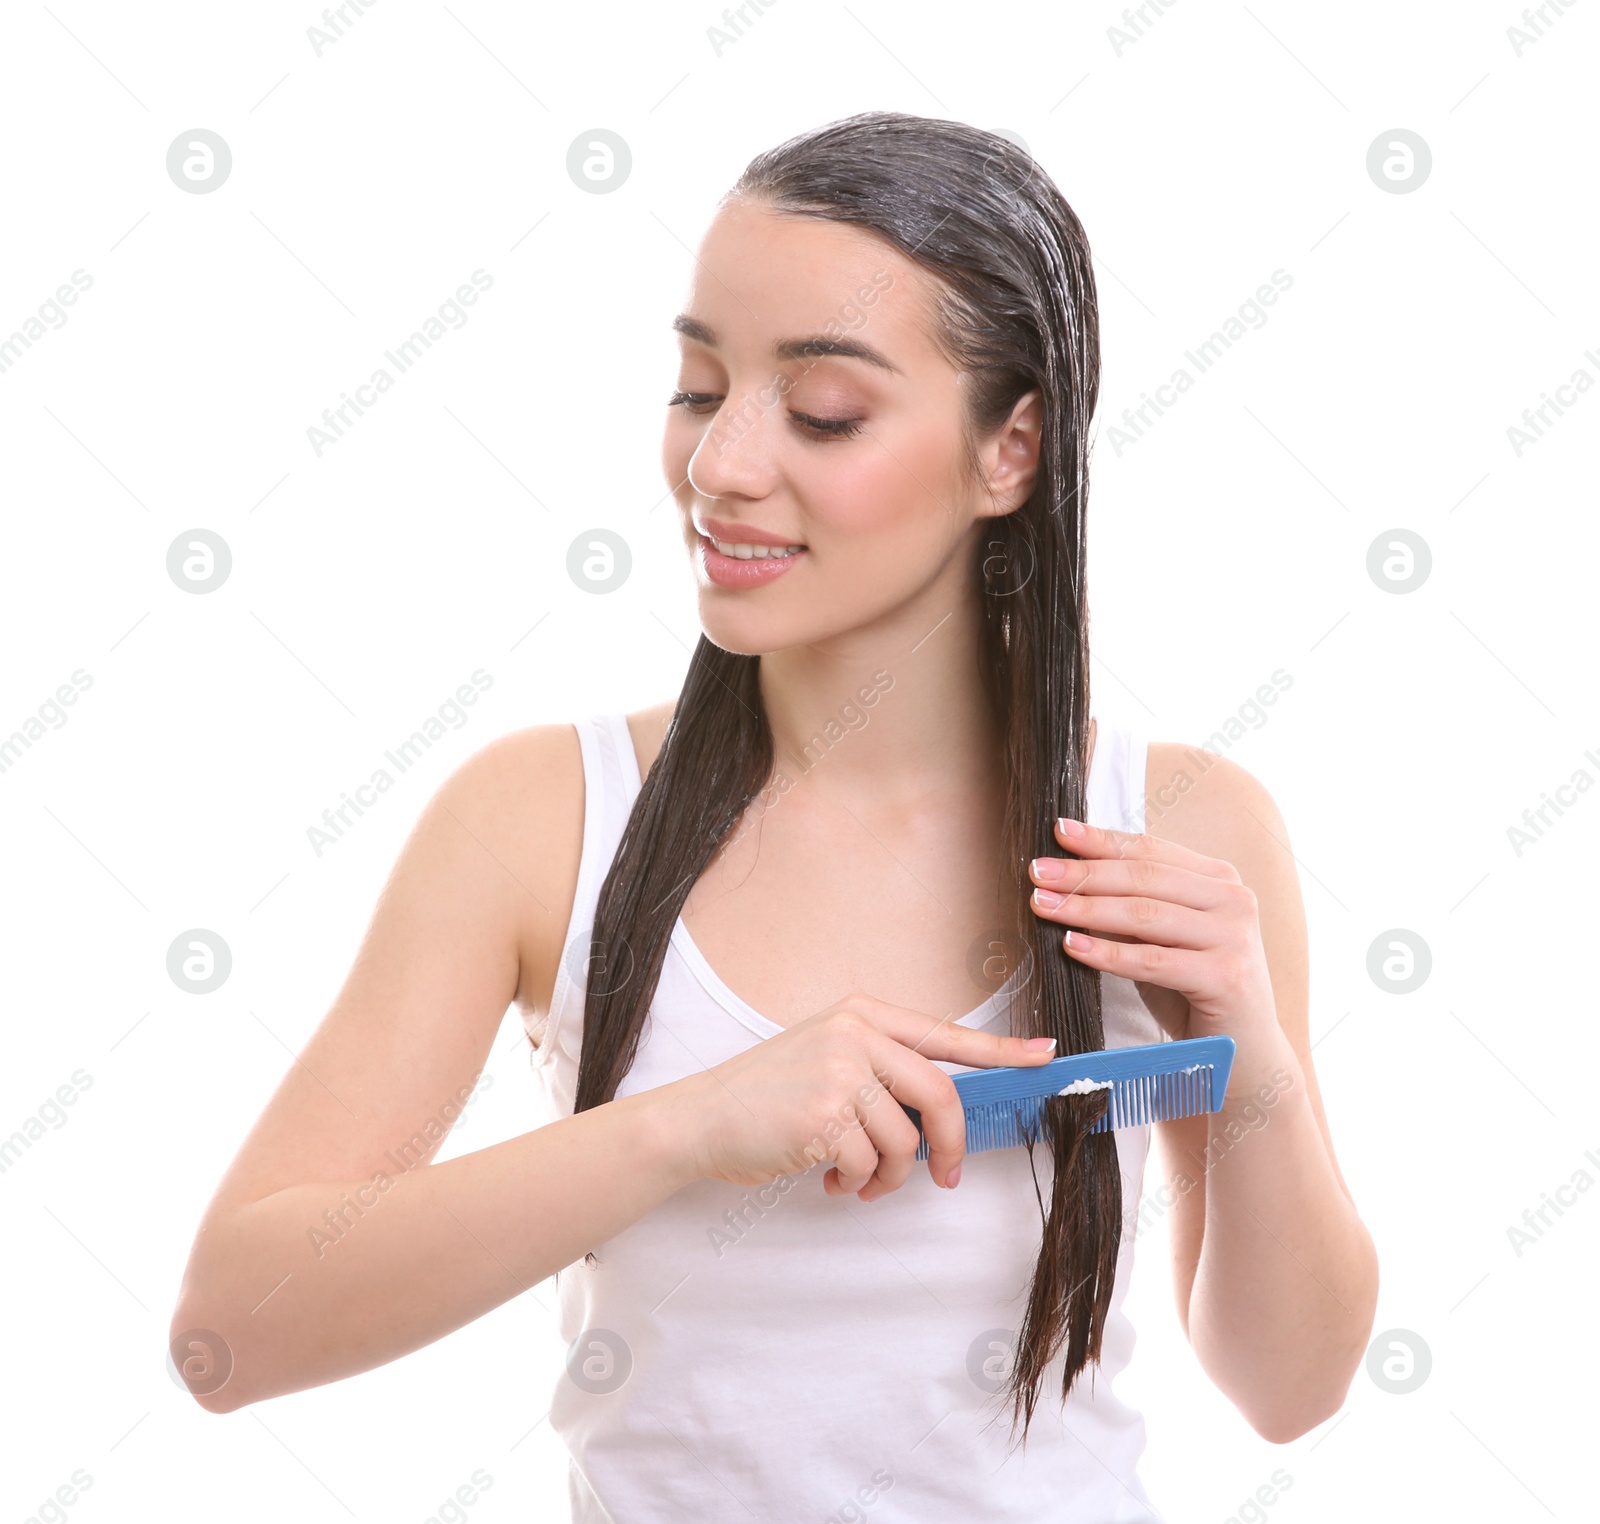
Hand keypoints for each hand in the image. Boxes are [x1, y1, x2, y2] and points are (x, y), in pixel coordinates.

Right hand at [665, 994, 1059, 1200]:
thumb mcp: (828, 1057)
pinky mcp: (823, 1115)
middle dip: (949, 1144)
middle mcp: (854, 1034)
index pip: (944, 1034)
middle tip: (943, 1176)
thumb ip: (882, 1071)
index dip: (1000, 1051)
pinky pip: (868, 1165)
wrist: (703, 1117)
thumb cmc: (768, 1095)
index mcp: (862, 1014)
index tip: (1042, 1057)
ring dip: (886, 1176)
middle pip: (940, 1093)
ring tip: (853, 1177)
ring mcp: (838, 1072)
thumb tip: (944, 1112)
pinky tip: (827, 1177)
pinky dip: (854, 1184)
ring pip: (903, 1140)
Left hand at [1027, 816, 1278, 1045]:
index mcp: (1219, 879)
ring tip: (1044, 905)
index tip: (1059, 831)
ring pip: (1145, 914)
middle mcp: (1233, 899)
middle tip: (1038, 872)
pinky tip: (1073, 946)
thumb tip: (1067, 878)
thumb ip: (1128, 907)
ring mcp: (1233, 936)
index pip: (1151, 850)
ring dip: (1087, 908)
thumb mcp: (1160, 939)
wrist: (1243, 1052)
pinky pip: (1153, 960)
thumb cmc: (1193, 990)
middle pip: (1144, 876)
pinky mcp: (1225, 976)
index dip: (1102, 840)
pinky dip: (1108, 953)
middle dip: (1085, 873)